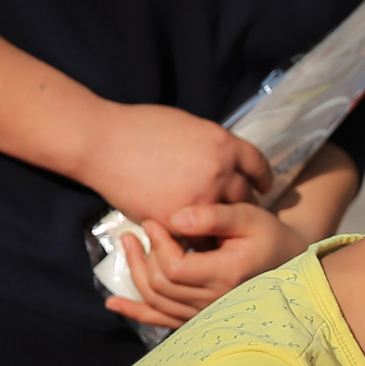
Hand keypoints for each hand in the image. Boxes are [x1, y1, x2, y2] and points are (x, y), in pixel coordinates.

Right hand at [77, 103, 269, 228]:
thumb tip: (223, 159)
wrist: (102, 143)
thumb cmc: (139, 127)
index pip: (258, 166)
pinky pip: (197, 238)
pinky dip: (197, 240)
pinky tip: (194, 238)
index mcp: (223, 144)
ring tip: (217, 231)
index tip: (261, 187)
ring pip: (223, 223)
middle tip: (238, 214)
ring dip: (221, 228)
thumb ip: (212, 146)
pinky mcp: (176, 220)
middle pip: (245, 198)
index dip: (261, 178)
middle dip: (242, 206)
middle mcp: (219, 172)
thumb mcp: (188, 125)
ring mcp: (199, 199)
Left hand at [104, 201, 310, 328]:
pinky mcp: (199, 317)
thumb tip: (175, 218)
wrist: (287, 261)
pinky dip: (136, 311)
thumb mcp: (248, 216)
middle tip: (138, 229)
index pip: (175, 268)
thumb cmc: (269, 235)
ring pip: (156, 301)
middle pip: (160, 285)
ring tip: (129, 245)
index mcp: (226, 276)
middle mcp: (215, 302)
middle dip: (143, 255)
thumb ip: (214, 215)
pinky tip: (113, 303)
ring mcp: (206, 314)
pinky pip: (161, 320)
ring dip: (136, 273)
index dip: (158, 244)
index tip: (154, 221)